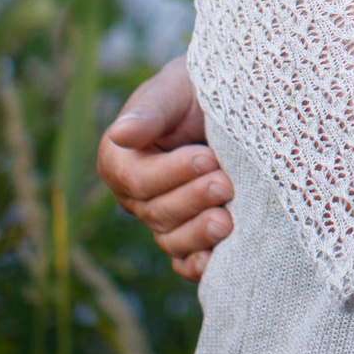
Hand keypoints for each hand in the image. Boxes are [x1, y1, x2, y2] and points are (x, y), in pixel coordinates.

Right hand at [95, 56, 231, 281]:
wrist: (232, 104)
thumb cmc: (197, 88)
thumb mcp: (175, 89)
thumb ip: (151, 111)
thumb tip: (122, 133)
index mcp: (121, 160)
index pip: (138, 178)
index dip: (171, 173)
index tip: (207, 158)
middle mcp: (137, 195)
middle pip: (157, 211)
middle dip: (193, 199)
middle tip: (226, 184)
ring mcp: (163, 218)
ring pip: (172, 239)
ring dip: (198, 233)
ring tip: (228, 221)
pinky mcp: (189, 234)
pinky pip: (185, 260)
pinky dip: (197, 265)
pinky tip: (215, 261)